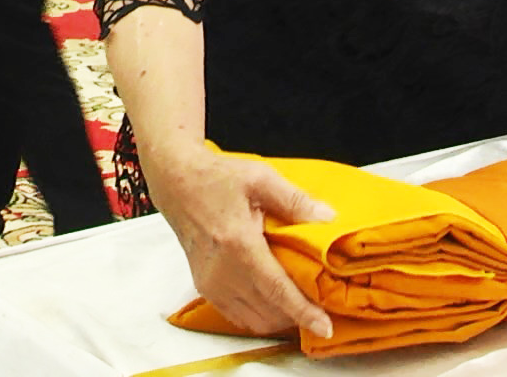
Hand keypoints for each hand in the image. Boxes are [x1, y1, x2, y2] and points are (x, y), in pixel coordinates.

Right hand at [147, 145, 336, 339]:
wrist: (177, 184)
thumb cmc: (217, 179)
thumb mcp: (261, 178)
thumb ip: (295, 201)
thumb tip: (328, 218)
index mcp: (239, 245)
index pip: (277, 290)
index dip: (303, 312)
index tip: (325, 327)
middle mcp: (222, 273)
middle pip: (268, 312)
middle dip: (298, 317)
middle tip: (324, 309)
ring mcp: (211, 284)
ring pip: (253, 320)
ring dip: (280, 319)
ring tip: (305, 307)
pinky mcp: (205, 288)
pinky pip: (237, 315)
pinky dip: (261, 316)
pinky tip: (277, 303)